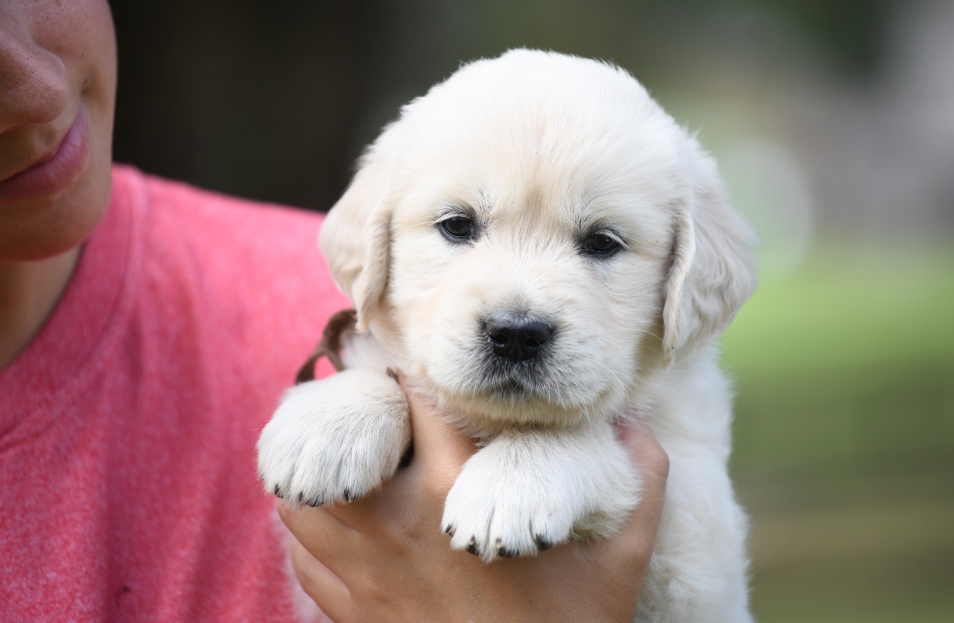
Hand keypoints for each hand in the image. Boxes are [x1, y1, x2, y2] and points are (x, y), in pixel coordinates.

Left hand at [278, 382, 668, 622]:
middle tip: (378, 396)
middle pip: (344, 433)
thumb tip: (632, 419)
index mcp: (455, 493)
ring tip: (351, 449)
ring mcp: (362, 568)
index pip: (415, 399)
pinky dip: (312, 521)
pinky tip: (340, 513)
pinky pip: (302, 548)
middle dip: (357, 404)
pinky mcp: (347, 608)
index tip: (428, 367)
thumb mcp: (621, 556)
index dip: (418, 372)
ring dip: (322, 462)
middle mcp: (394, 522)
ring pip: (305, 491)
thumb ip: (638, 475)